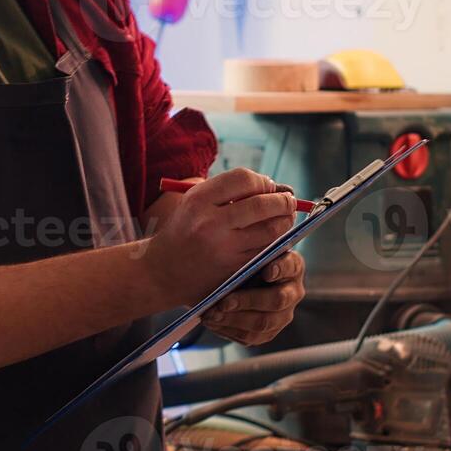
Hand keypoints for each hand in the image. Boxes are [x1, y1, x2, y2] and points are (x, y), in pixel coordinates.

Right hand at [142, 168, 295, 308]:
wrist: (162, 271)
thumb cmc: (184, 229)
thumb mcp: (194, 201)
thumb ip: (229, 190)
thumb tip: (274, 185)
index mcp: (199, 200)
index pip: (243, 179)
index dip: (262, 180)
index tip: (267, 185)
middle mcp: (210, 223)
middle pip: (261, 204)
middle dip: (282, 200)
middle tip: (288, 201)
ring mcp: (223, 249)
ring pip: (270, 231)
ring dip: (285, 222)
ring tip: (285, 218)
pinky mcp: (233, 269)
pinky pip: (267, 252)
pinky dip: (278, 242)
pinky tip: (276, 237)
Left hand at [202, 250, 304, 345]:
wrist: (241, 282)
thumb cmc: (246, 261)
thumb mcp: (250, 251)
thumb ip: (250, 248)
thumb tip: (239, 239)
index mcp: (292, 266)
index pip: (290, 266)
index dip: (280, 269)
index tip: (266, 271)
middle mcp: (293, 293)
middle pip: (277, 300)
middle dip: (248, 301)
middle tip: (224, 301)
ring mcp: (283, 316)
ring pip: (262, 323)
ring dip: (234, 319)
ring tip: (212, 314)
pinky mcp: (268, 332)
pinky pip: (250, 337)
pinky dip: (229, 330)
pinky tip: (213, 322)